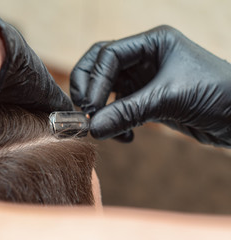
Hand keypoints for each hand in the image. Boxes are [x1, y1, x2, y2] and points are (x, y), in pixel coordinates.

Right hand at [70, 25, 230, 146]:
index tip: (91, 107)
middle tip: (85, 111)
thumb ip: (127, 113)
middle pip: (100, 67)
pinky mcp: (146, 100)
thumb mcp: (168, 98)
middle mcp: (144, 57)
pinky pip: (119, 109)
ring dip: (102, 111)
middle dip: (89, 89)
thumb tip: (92, 128)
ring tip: (103, 128)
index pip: (108, 55)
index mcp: (152, 43)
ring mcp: (144, 79)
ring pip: (107, 90)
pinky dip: (116, 123)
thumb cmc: (217, 93)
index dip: (95, 80)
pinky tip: (127, 137)